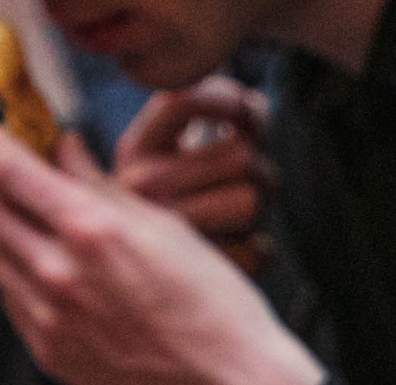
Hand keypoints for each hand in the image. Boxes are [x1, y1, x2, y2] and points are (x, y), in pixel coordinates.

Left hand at [0, 126, 323, 384]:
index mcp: (91, 231)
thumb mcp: (169, 229)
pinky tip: (65, 280)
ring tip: (50, 234)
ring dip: (12, 234)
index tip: (5, 141)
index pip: (5, 169)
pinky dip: (26, 280)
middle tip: (27, 181)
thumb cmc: (216, 311)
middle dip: (1, 185)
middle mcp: (59, 274)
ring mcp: (49, 319)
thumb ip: (104, 187)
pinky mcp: (50, 354)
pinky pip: (14, 301)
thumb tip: (65, 152)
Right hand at [113, 77, 275, 270]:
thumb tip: (253, 108)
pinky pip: (261, 250)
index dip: (226, 99)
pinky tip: (234, 248)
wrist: (142, 270)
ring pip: (253, 202)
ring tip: (236, 214)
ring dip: (259, 206)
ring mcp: (166, 233)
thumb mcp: (180, 145)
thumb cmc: (180, 194)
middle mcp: (142, 188)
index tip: (242, 107)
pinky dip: (259, 249)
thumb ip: (224, 113)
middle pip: (242, 158)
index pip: (181, 103)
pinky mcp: (197, 275)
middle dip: (260, 167)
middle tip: (249, 180)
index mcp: (135, 150)